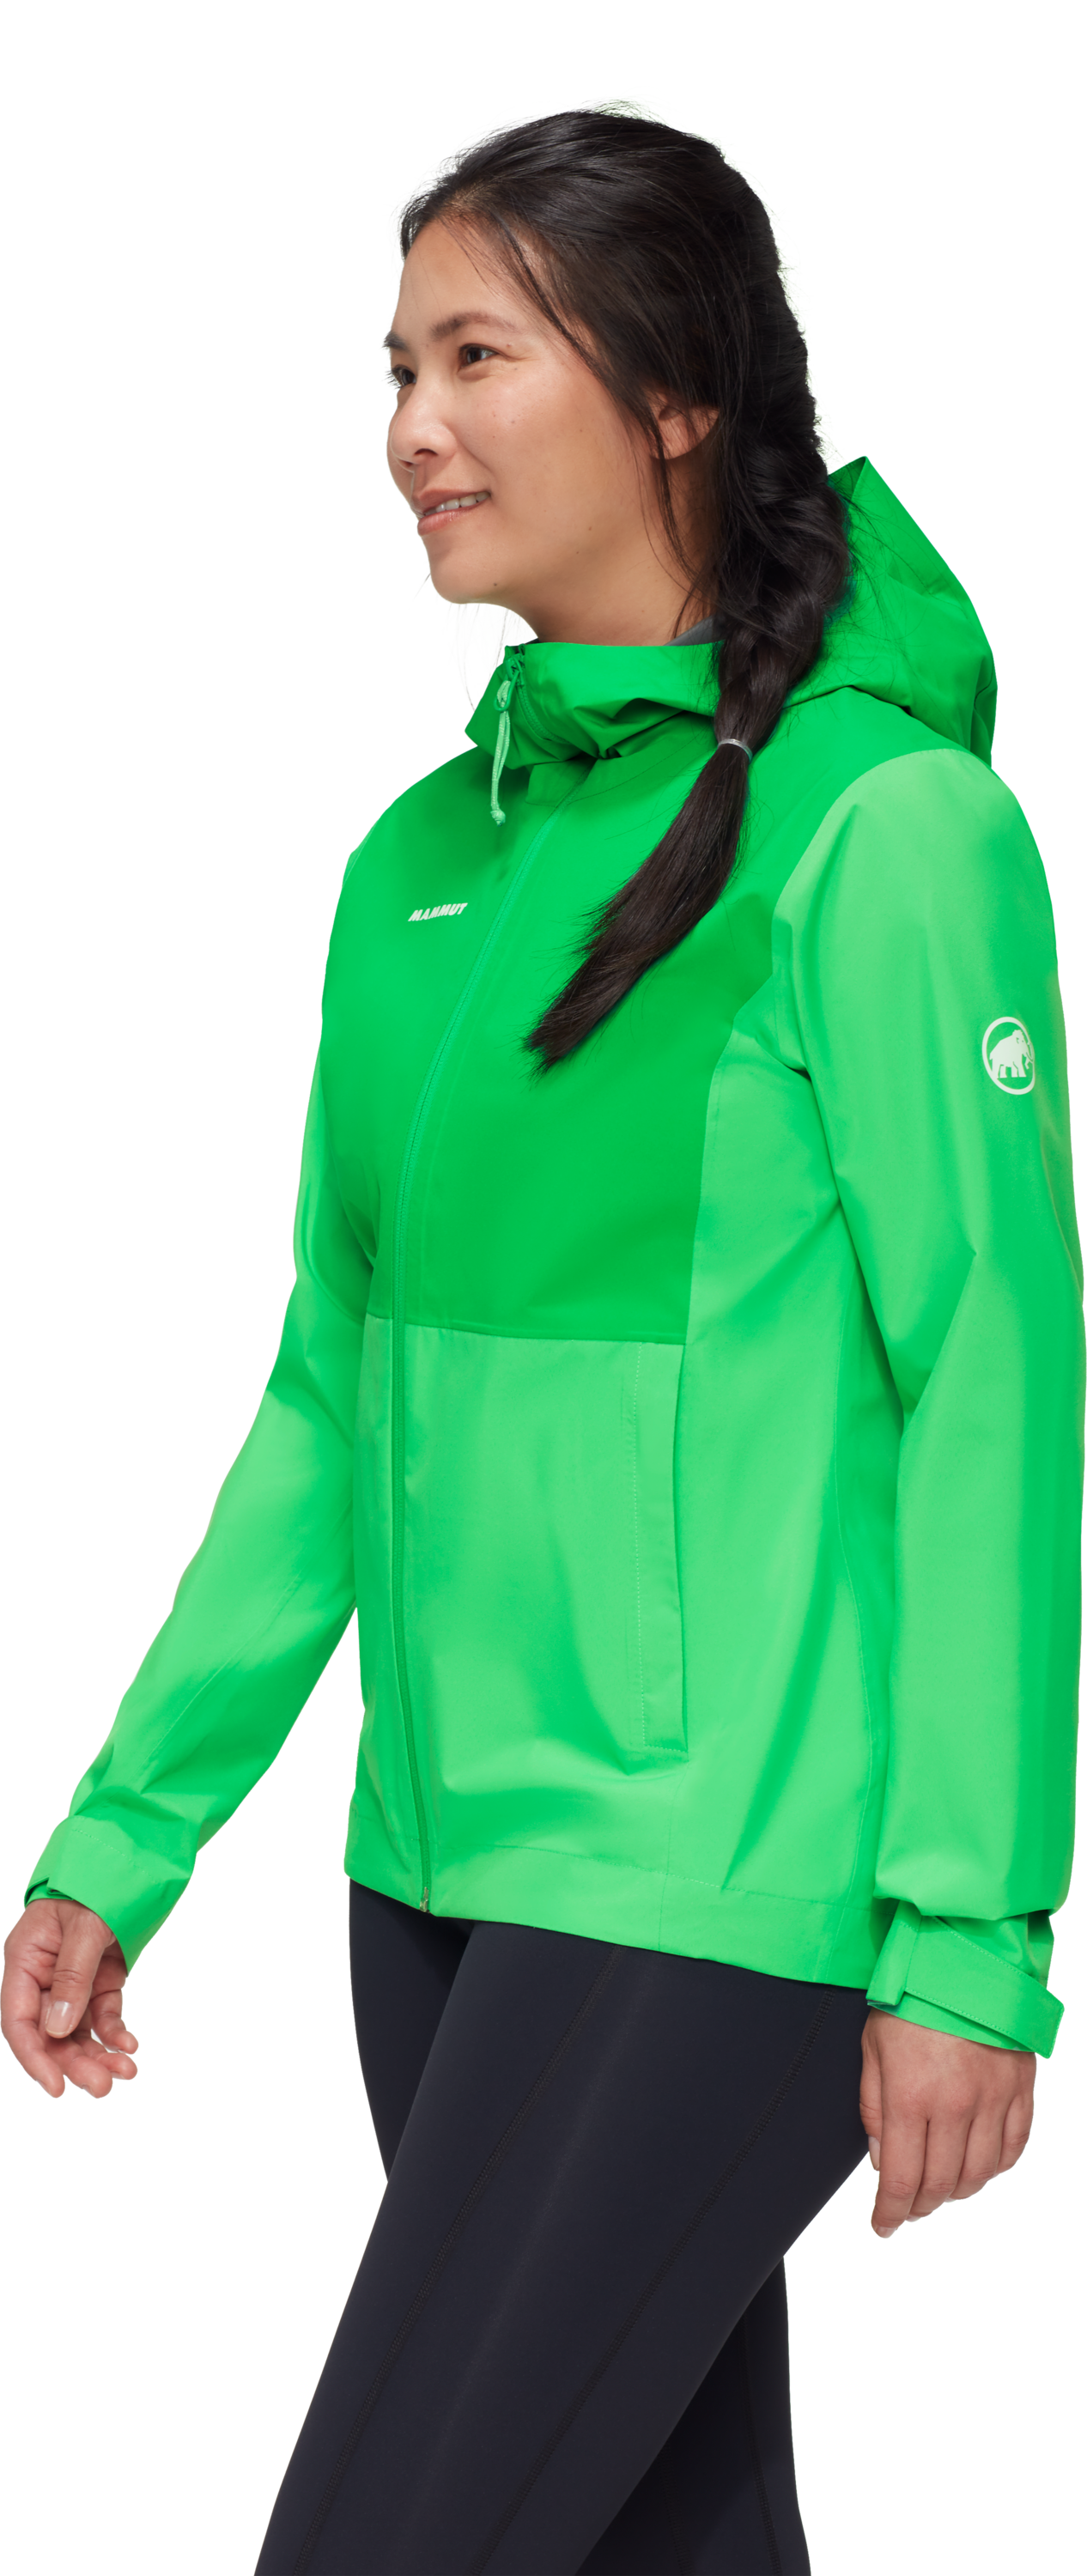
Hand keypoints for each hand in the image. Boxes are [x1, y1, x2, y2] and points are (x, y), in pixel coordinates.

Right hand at [1, 1897, 140, 2100]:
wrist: (129, 1855)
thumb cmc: (96, 1881)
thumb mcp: (84, 1924)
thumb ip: (71, 1977)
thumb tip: (58, 2031)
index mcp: (24, 1958)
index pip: (19, 2021)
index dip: (34, 2058)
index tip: (56, 2087)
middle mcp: (43, 1975)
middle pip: (51, 2034)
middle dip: (75, 2063)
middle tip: (102, 2087)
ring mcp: (73, 1979)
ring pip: (78, 2031)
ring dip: (97, 2055)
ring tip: (125, 2072)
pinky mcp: (100, 1979)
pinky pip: (102, 2016)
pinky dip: (114, 2034)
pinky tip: (129, 2046)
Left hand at [859, 2009, 1034, 2239]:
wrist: (965, 1954)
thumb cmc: (912, 1996)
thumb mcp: (873, 2047)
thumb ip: (874, 2108)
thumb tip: (882, 2160)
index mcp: (911, 2096)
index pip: (902, 2179)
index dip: (891, 2213)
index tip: (883, 2227)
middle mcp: (956, 2105)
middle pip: (940, 2184)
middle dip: (920, 2206)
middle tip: (908, 2208)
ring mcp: (994, 2099)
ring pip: (979, 2174)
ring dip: (956, 2191)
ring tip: (939, 2189)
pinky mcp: (1020, 2089)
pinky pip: (1013, 2147)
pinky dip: (995, 2168)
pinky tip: (977, 2167)